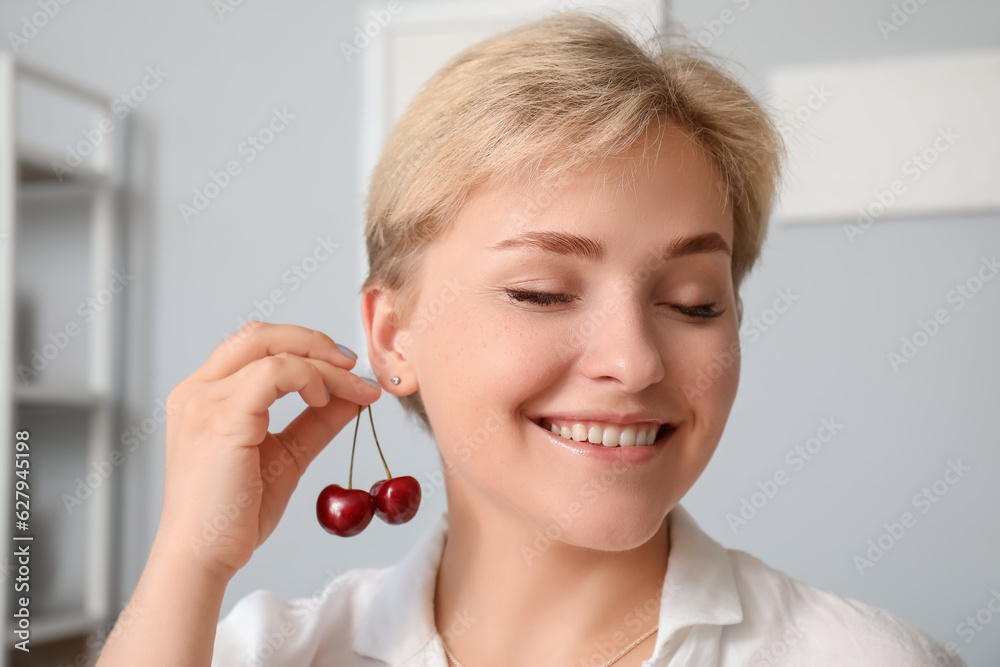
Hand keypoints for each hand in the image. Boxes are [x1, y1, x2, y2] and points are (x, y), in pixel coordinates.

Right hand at [154, 321, 381, 578]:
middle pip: (260, 334)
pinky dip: (308, 377)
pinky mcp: (221, 419)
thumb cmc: (235, 513)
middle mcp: (197, 390)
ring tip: (349, 389)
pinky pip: (273, 374)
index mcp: (205, 395)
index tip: (346, 370)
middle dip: (315, 342)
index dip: (305, 346)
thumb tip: (353, 395)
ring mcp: (204, 402)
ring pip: (272, 350)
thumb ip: (316, 421)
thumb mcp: (287, 456)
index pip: (256, 344)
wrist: (204, 556)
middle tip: (352, 366)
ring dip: (322, 364)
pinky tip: (323, 400)